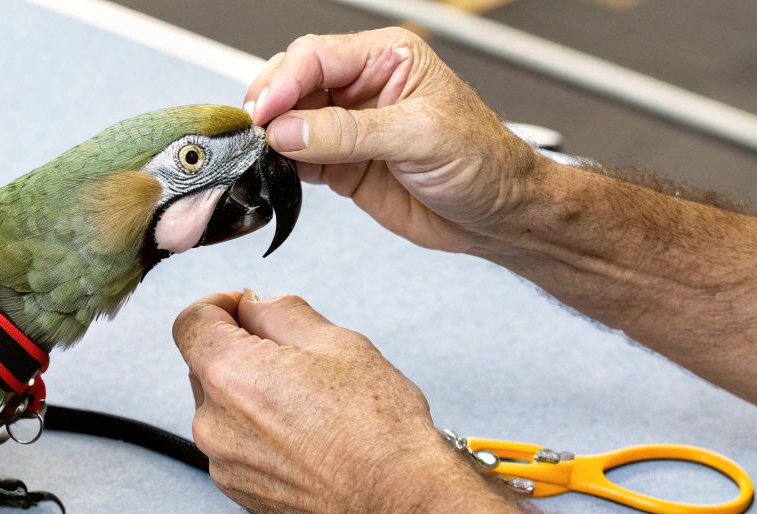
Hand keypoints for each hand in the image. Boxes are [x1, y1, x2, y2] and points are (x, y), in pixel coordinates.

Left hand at [172, 290, 480, 513]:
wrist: (397, 503)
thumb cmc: (376, 427)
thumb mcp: (336, 342)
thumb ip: (279, 313)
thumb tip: (252, 307)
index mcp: (229, 375)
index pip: (190, 324)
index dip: (218, 306)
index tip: (244, 309)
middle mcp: (213, 422)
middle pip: (205, 367)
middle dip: (240, 353)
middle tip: (297, 361)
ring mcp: (223, 463)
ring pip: (222, 410)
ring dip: (251, 397)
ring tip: (310, 409)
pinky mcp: (238, 492)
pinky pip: (236, 447)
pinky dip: (259, 435)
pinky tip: (306, 440)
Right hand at [244, 28, 545, 256]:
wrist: (499, 215)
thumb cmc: (484, 162)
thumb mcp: (420, 137)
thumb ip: (350, 133)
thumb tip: (290, 131)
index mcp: (387, 59)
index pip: (318, 56)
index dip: (285, 80)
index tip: (265, 112)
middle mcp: (364, 88)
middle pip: (295, 83)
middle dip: (272, 106)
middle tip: (257, 134)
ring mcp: (349, 129)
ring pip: (290, 122)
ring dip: (272, 139)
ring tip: (263, 156)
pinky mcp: (343, 167)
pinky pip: (299, 160)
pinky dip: (282, 167)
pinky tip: (280, 172)